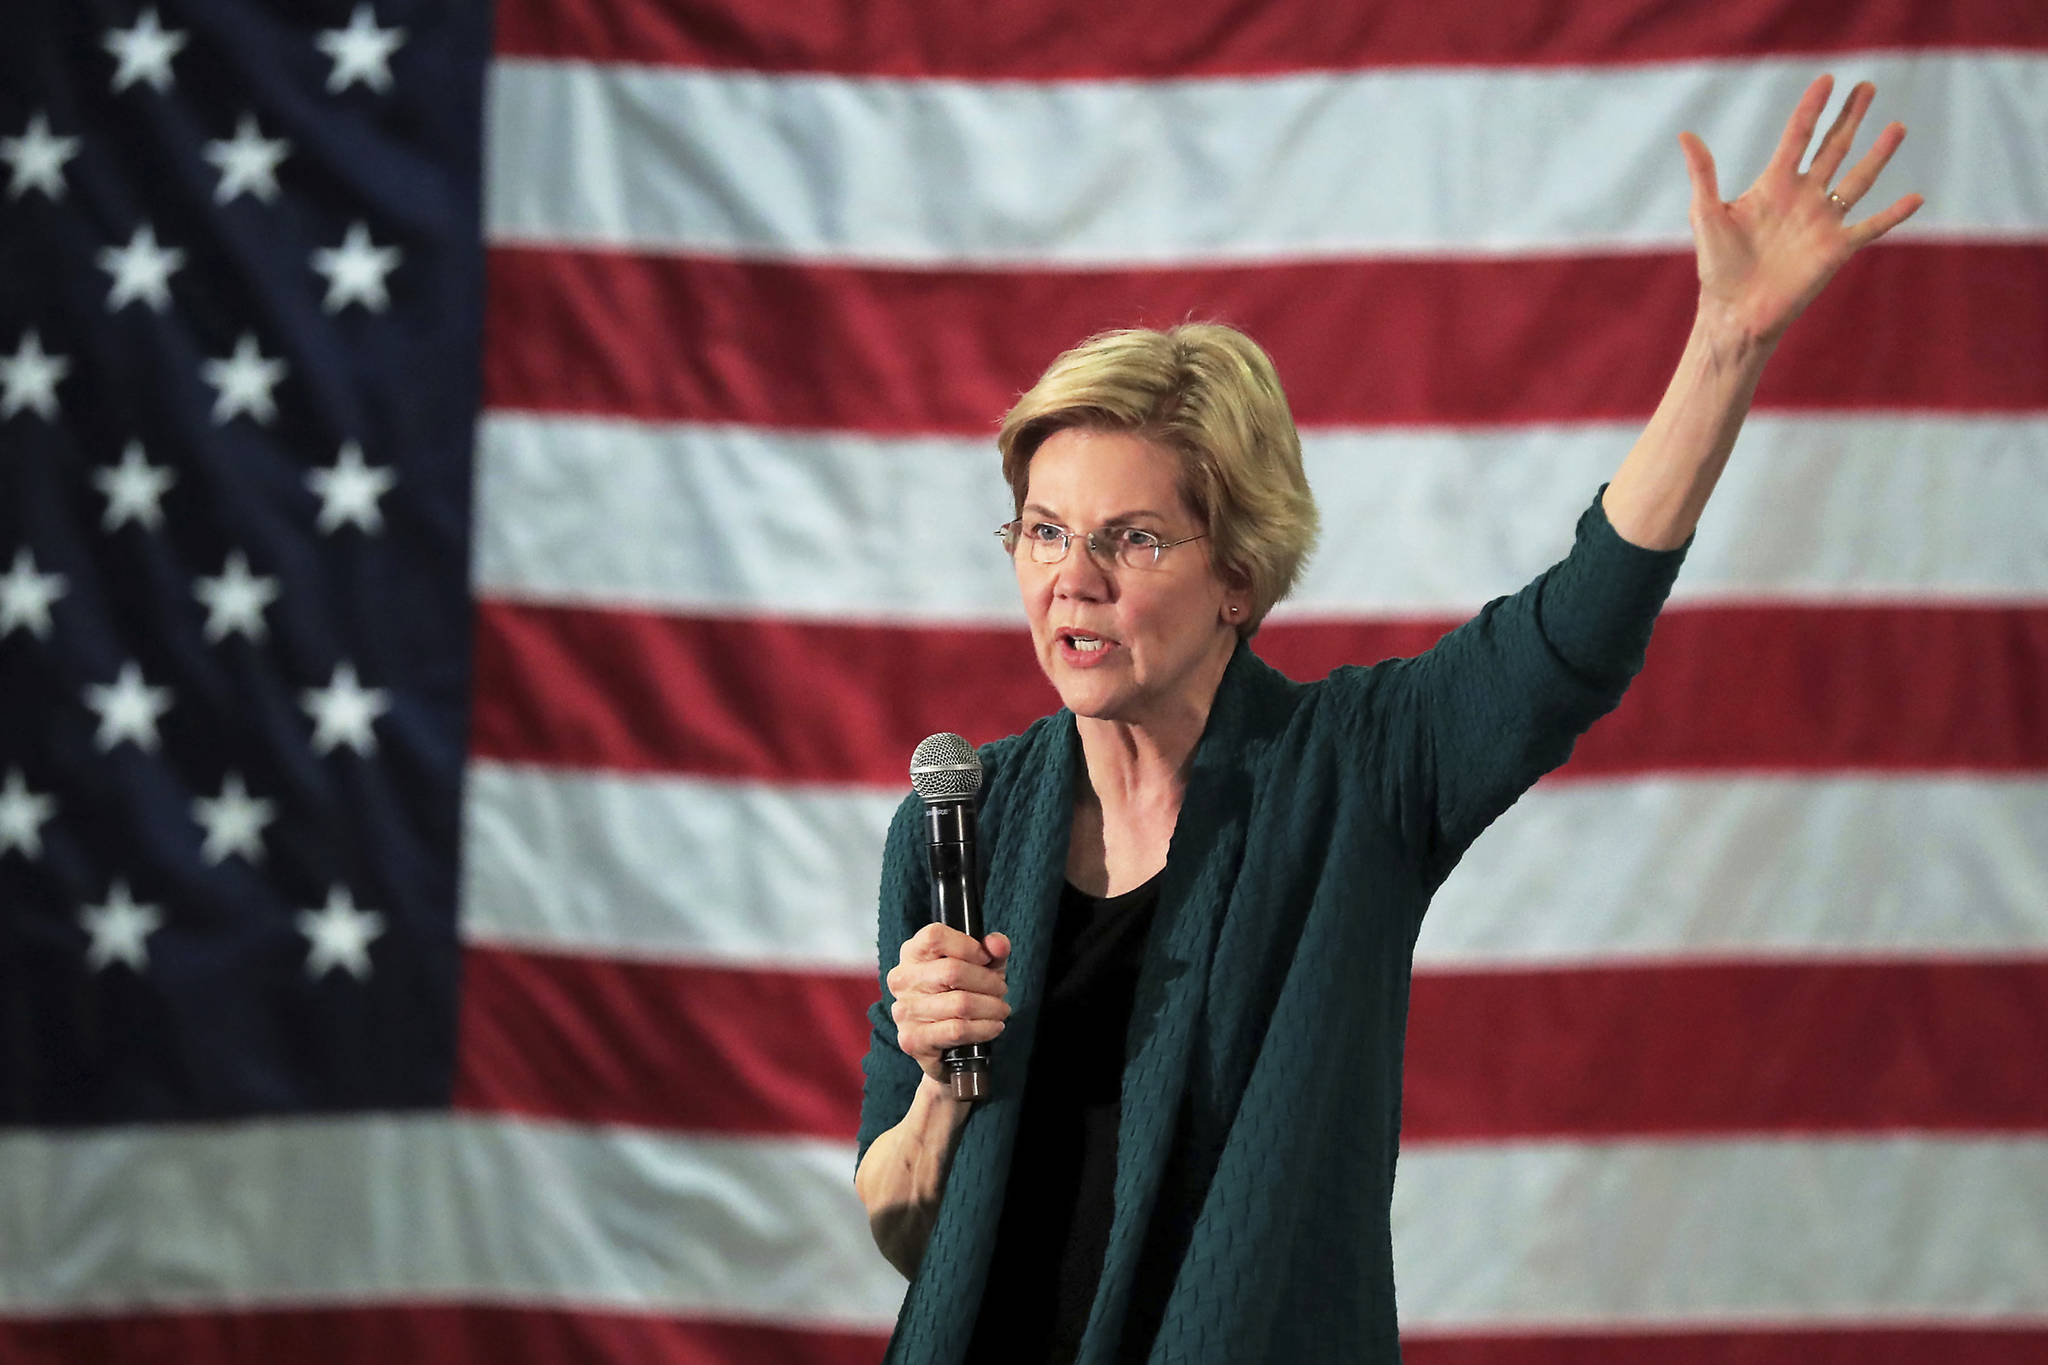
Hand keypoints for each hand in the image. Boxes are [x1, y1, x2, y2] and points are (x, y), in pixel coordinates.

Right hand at [886, 923, 1011, 1087]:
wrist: (949, 1046)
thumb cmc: (963, 995)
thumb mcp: (982, 967)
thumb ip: (993, 951)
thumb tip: (998, 944)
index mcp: (912, 953)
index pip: (934, 936)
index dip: (967, 946)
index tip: (985, 959)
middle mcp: (902, 979)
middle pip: (952, 970)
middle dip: (987, 981)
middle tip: (1001, 990)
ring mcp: (904, 1011)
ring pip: (960, 1003)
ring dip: (991, 1007)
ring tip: (1000, 1009)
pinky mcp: (912, 1039)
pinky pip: (957, 1030)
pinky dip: (983, 1028)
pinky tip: (993, 1026)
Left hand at [1680, 75, 1923, 348]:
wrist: (1735, 311)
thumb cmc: (1717, 266)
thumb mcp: (1706, 214)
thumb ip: (1703, 174)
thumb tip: (1686, 135)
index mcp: (1773, 185)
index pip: (1798, 136)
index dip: (1812, 108)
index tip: (1827, 80)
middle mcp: (1803, 198)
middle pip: (1833, 148)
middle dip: (1850, 118)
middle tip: (1867, 87)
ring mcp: (1822, 221)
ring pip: (1858, 180)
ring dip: (1878, 154)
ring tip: (1897, 126)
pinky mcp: (1836, 248)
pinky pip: (1871, 227)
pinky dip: (1894, 214)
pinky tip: (1916, 198)